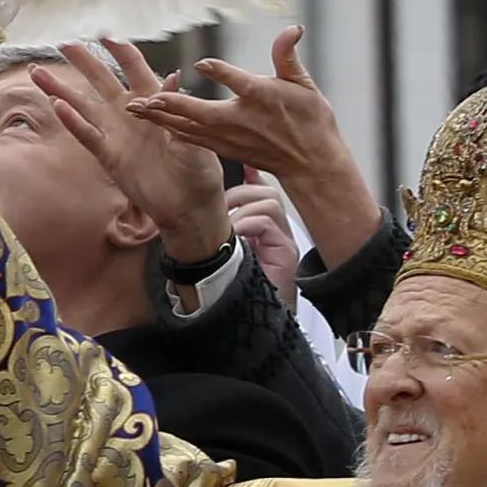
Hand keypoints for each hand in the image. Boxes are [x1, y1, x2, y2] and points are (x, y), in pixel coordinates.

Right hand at [34, 40, 230, 261]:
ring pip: (83, 105)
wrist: (190, 206)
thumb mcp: (195, 135)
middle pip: (101, 79)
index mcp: (155, 100)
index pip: (133, 66)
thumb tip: (173, 76)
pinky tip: (56, 106)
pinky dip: (72, 122)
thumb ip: (179, 108)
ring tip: (37, 73)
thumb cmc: (199, 169)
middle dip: (82, 61)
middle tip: (62, 44)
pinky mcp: (109, 155)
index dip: (119, 49)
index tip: (103, 34)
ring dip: (61, 90)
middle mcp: (131, 112)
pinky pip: (87, 135)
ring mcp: (116, 133)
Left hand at [133, 27, 381, 267]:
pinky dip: (171, 130)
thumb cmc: (310, 119)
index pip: (240, 82)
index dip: (221, 72)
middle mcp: (243, 120)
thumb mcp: (304, 84)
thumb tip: (292, 27)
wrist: (311, 163)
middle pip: (203, 112)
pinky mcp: (225, 148)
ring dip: (162, 119)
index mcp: (263, 98)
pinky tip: (152, 123)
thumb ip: (288, 55)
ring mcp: (231, 137)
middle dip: (173, 105)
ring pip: (190, 127)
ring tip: (134, 109)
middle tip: (145, 99)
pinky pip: (193, 139)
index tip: (202, 64)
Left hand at [226, 170, 300, 312]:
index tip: (238, 163)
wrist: (252, 323)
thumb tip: (200, 205)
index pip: (260, 190)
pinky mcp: (286, 253)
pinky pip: (268, 223)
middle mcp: (278, 231)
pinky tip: (236, 238)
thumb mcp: (221, 251)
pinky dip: (247, 225)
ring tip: (228, 229)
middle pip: (267, 191)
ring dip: (242, 210)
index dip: (249, 174)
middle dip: (240, 193)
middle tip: (221, 211)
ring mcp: (285, 241)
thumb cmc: (234, 289)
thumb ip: (218, 229)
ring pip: (269, 202)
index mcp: (263, 229)